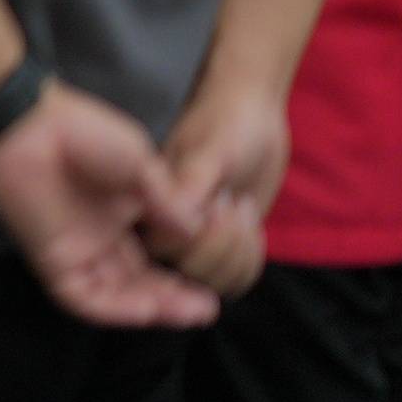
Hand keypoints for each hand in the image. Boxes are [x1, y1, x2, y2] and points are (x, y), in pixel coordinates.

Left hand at [0, 80, 223, 328]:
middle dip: (174, 298)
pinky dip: (115, 308)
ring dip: (154, 307)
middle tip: (210, 309)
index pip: (155, 254)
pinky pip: (84, 297)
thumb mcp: (140, 162)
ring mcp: (77, 249)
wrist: (29, 124)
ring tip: (194, 313)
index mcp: (121, 211)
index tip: (214, 282)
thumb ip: (166, 200)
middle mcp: (100, 236)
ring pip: (117, 294)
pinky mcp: (52, 259)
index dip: (183, 271)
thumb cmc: (83, 132)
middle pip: (140, 280)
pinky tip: (148, 312)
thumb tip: (197, 231)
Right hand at [150, 81, 289, 297]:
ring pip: (216, 281)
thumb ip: (191, 181)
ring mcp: (193, 242)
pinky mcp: (220, 249)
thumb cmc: (227, 125)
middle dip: (227, 244)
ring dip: (243, 252)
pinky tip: (253, 227)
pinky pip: (235, 279)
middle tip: (235, 203)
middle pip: (192, 271)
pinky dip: (253, 258)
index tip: (222, 201)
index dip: (201, 237)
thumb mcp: (212, 151)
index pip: (166, 249)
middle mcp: (163, 228)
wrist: (252, 120)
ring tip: (243, 209)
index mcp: (149, 202)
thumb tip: (173, 212)